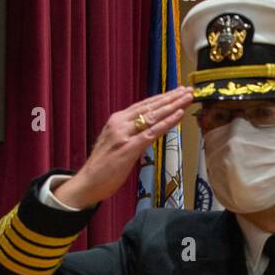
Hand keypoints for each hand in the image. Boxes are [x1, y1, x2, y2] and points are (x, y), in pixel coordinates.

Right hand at [54, 86, 194, 209]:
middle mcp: (120, 123)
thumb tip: (144, 133)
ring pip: (153, 116)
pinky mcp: (128, 148)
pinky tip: (179, 115)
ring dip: (173, 106)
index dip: (161, 98)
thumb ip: (128, 135)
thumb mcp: (114, 144)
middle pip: (150, 107)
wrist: (86, 183)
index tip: (176, 92)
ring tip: (187, 98)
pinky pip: (152, 133)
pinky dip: (167, 123)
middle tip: (188, 90)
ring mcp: (124, 135)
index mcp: (116, 121)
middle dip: (171, 98)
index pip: (143, 105)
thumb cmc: (101, 168)